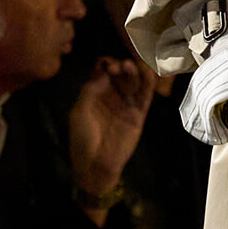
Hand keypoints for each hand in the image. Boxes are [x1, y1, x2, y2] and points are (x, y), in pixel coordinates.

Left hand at [68, 57, 154, 206]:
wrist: (95, 165)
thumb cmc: (82, 139)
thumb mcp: (79, 112)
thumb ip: (90, 90)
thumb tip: (103, 69)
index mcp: (94, 93)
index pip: (102, 71)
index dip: (105, 64)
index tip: (106, 64)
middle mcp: (111, 95)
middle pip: (119, 73)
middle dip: (120, 66)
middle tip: (119, 66)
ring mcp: (126, 104)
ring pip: (133, 82)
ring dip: (133, 72)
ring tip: (129, 67)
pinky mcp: (139, 114)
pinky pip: (145, 96)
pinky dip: (148, 84)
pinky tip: (148, 73)